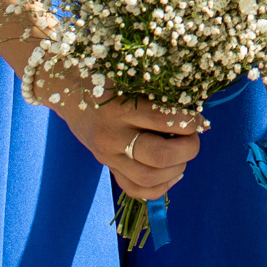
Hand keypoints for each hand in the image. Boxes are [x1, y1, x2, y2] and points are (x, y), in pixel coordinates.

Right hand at [47, 81, 201, 200]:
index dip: (191, 122)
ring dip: (177, 168)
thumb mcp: (132, 78)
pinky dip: (161, 187)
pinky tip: (173, 173)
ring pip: (150, 178)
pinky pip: (136, 190)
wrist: (68, 90)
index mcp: (120, 108)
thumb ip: (160, 95)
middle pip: (160, 156)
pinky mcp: (108, 168)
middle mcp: (112, 136)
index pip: (165, 121)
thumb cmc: (107, 76)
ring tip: (183, 153)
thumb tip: (196, 114)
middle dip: (188, 148)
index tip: (198, 117)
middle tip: (194, 137)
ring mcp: (107, 156)